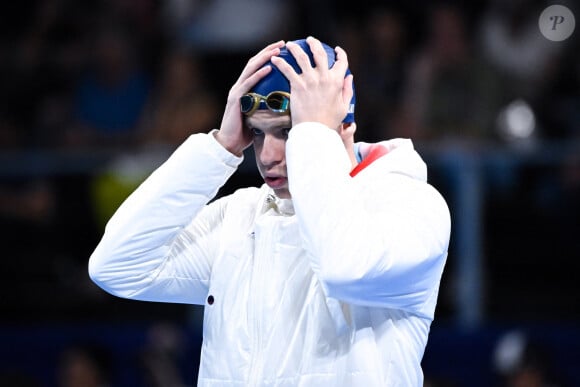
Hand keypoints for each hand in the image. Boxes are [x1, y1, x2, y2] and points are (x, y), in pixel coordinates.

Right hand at [215, 40, 284, 155]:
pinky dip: (258, 74)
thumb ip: (267, 109)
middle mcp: (239, 86)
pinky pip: (248, 83)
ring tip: (277, 51)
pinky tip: (269, 68)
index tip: (283, 49)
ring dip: (264, 58)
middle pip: (254, 63)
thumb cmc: (246, 133)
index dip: (269, 57)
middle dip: (268, 51)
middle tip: (283, 44)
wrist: (230, 143)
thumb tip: (286, 109)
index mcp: (245, 89)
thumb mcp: (259, 118)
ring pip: (251, 69)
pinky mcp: (235, 99)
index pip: (257, 68)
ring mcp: (236, 91)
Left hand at [271, 36, 353, 130]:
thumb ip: (347, 90)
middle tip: (309, 40)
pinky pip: (287, 69)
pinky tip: (274, 59)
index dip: (341, 54)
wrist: (314, 131)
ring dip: (295, 48)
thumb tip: (349, 77)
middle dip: (314, 43)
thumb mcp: (343, 106)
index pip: (342, 62)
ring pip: (302, 57)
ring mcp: (310, 80)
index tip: (337, 50)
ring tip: (289, 45)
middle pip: (320, 53)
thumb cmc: (329, 122)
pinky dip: (280, 62)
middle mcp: (324, 77)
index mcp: (337, 81)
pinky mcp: (297, 86)